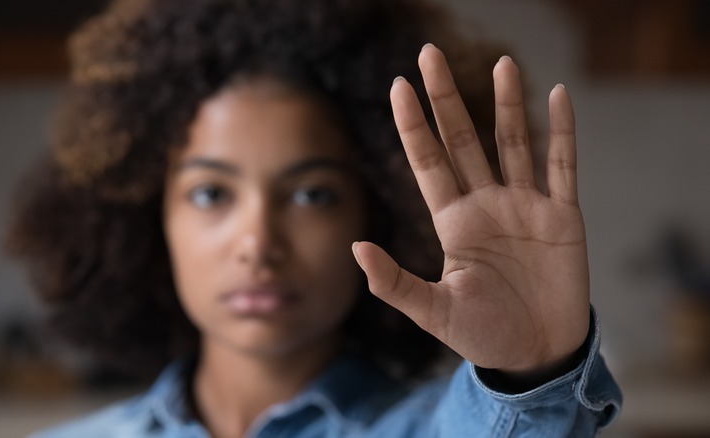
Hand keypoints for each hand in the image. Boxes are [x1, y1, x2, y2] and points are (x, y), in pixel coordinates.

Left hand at [352, 44, 589, 373]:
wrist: (537, 355)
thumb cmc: (483, 336)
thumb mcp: (433, 312)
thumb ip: (394, 282)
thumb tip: (355, 247)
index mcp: (454, 223)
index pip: (429, 161)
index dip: (414, 125)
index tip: (398, 86)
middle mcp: (486, 205)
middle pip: (464, 139)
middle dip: (447, 98)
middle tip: (430, 54)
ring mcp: (524, 205)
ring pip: (513, 142)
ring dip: (507, 103)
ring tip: (501, 62)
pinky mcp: (562, 215)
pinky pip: (562, 165)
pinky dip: (562, 131)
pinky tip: (556, 95)